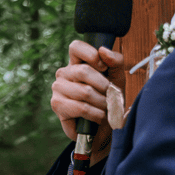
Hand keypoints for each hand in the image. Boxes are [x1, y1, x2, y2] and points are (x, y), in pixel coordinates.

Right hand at [50, 40, 124, 161]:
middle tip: (110, 95)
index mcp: (77, 63)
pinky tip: (98, 117)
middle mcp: (63, 73)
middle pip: (83, 71)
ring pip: (84, 91)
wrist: (105, 128)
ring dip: (102, 102)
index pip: (76, 47)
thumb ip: (115, 62)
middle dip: (103, 86)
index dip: (91, 55)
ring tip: (105, 108)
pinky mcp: (57, 105)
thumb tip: (103, 51)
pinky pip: (81, 107)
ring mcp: (57, 88)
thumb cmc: (109, 100)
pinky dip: (96, 114)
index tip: (104, 67)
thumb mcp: (117, 78)